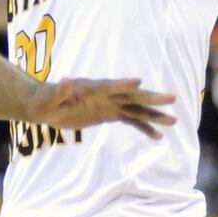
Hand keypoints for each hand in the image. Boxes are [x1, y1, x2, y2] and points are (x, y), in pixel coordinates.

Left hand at [26, 78, 174, 137]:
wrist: (44, 105)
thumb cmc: (44, 100)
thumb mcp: (48, 98)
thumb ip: (59, 91)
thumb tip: (65, 80)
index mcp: (91, 88)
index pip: (109, 86)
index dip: (123, 84)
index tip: (139, 82)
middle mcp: (104, 94)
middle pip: (130, 95)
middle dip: (150, 97)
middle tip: (171, 98)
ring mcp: (109, 104)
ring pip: (135, 109)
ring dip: (153, 115)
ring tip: (173, 121)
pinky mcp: (109, 114)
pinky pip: (130, 120)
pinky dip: (143, 127)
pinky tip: (158, 136)